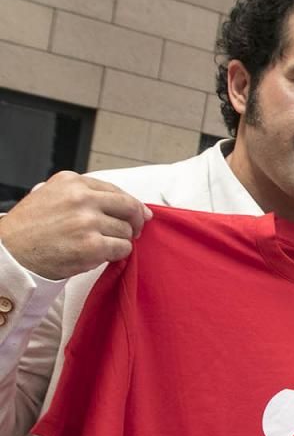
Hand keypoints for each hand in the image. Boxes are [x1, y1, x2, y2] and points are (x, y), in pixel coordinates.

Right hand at [0, 172, 151, 280]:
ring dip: (120, 240)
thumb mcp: (51, 196)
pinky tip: (99, 254)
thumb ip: (84, 195)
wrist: (10, 254)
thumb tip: (128, 204)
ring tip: (99, 244)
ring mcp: (87, 222)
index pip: (115, 190)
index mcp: (71, 181)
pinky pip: (122, 249)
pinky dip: (116, 254)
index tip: (139, 212)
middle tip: (135, 231)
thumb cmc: (29, 229)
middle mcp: (81, 198)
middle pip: (129, 207)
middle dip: (136, 220)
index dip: (131, 204)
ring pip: (126, 231)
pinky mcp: (92, 246)